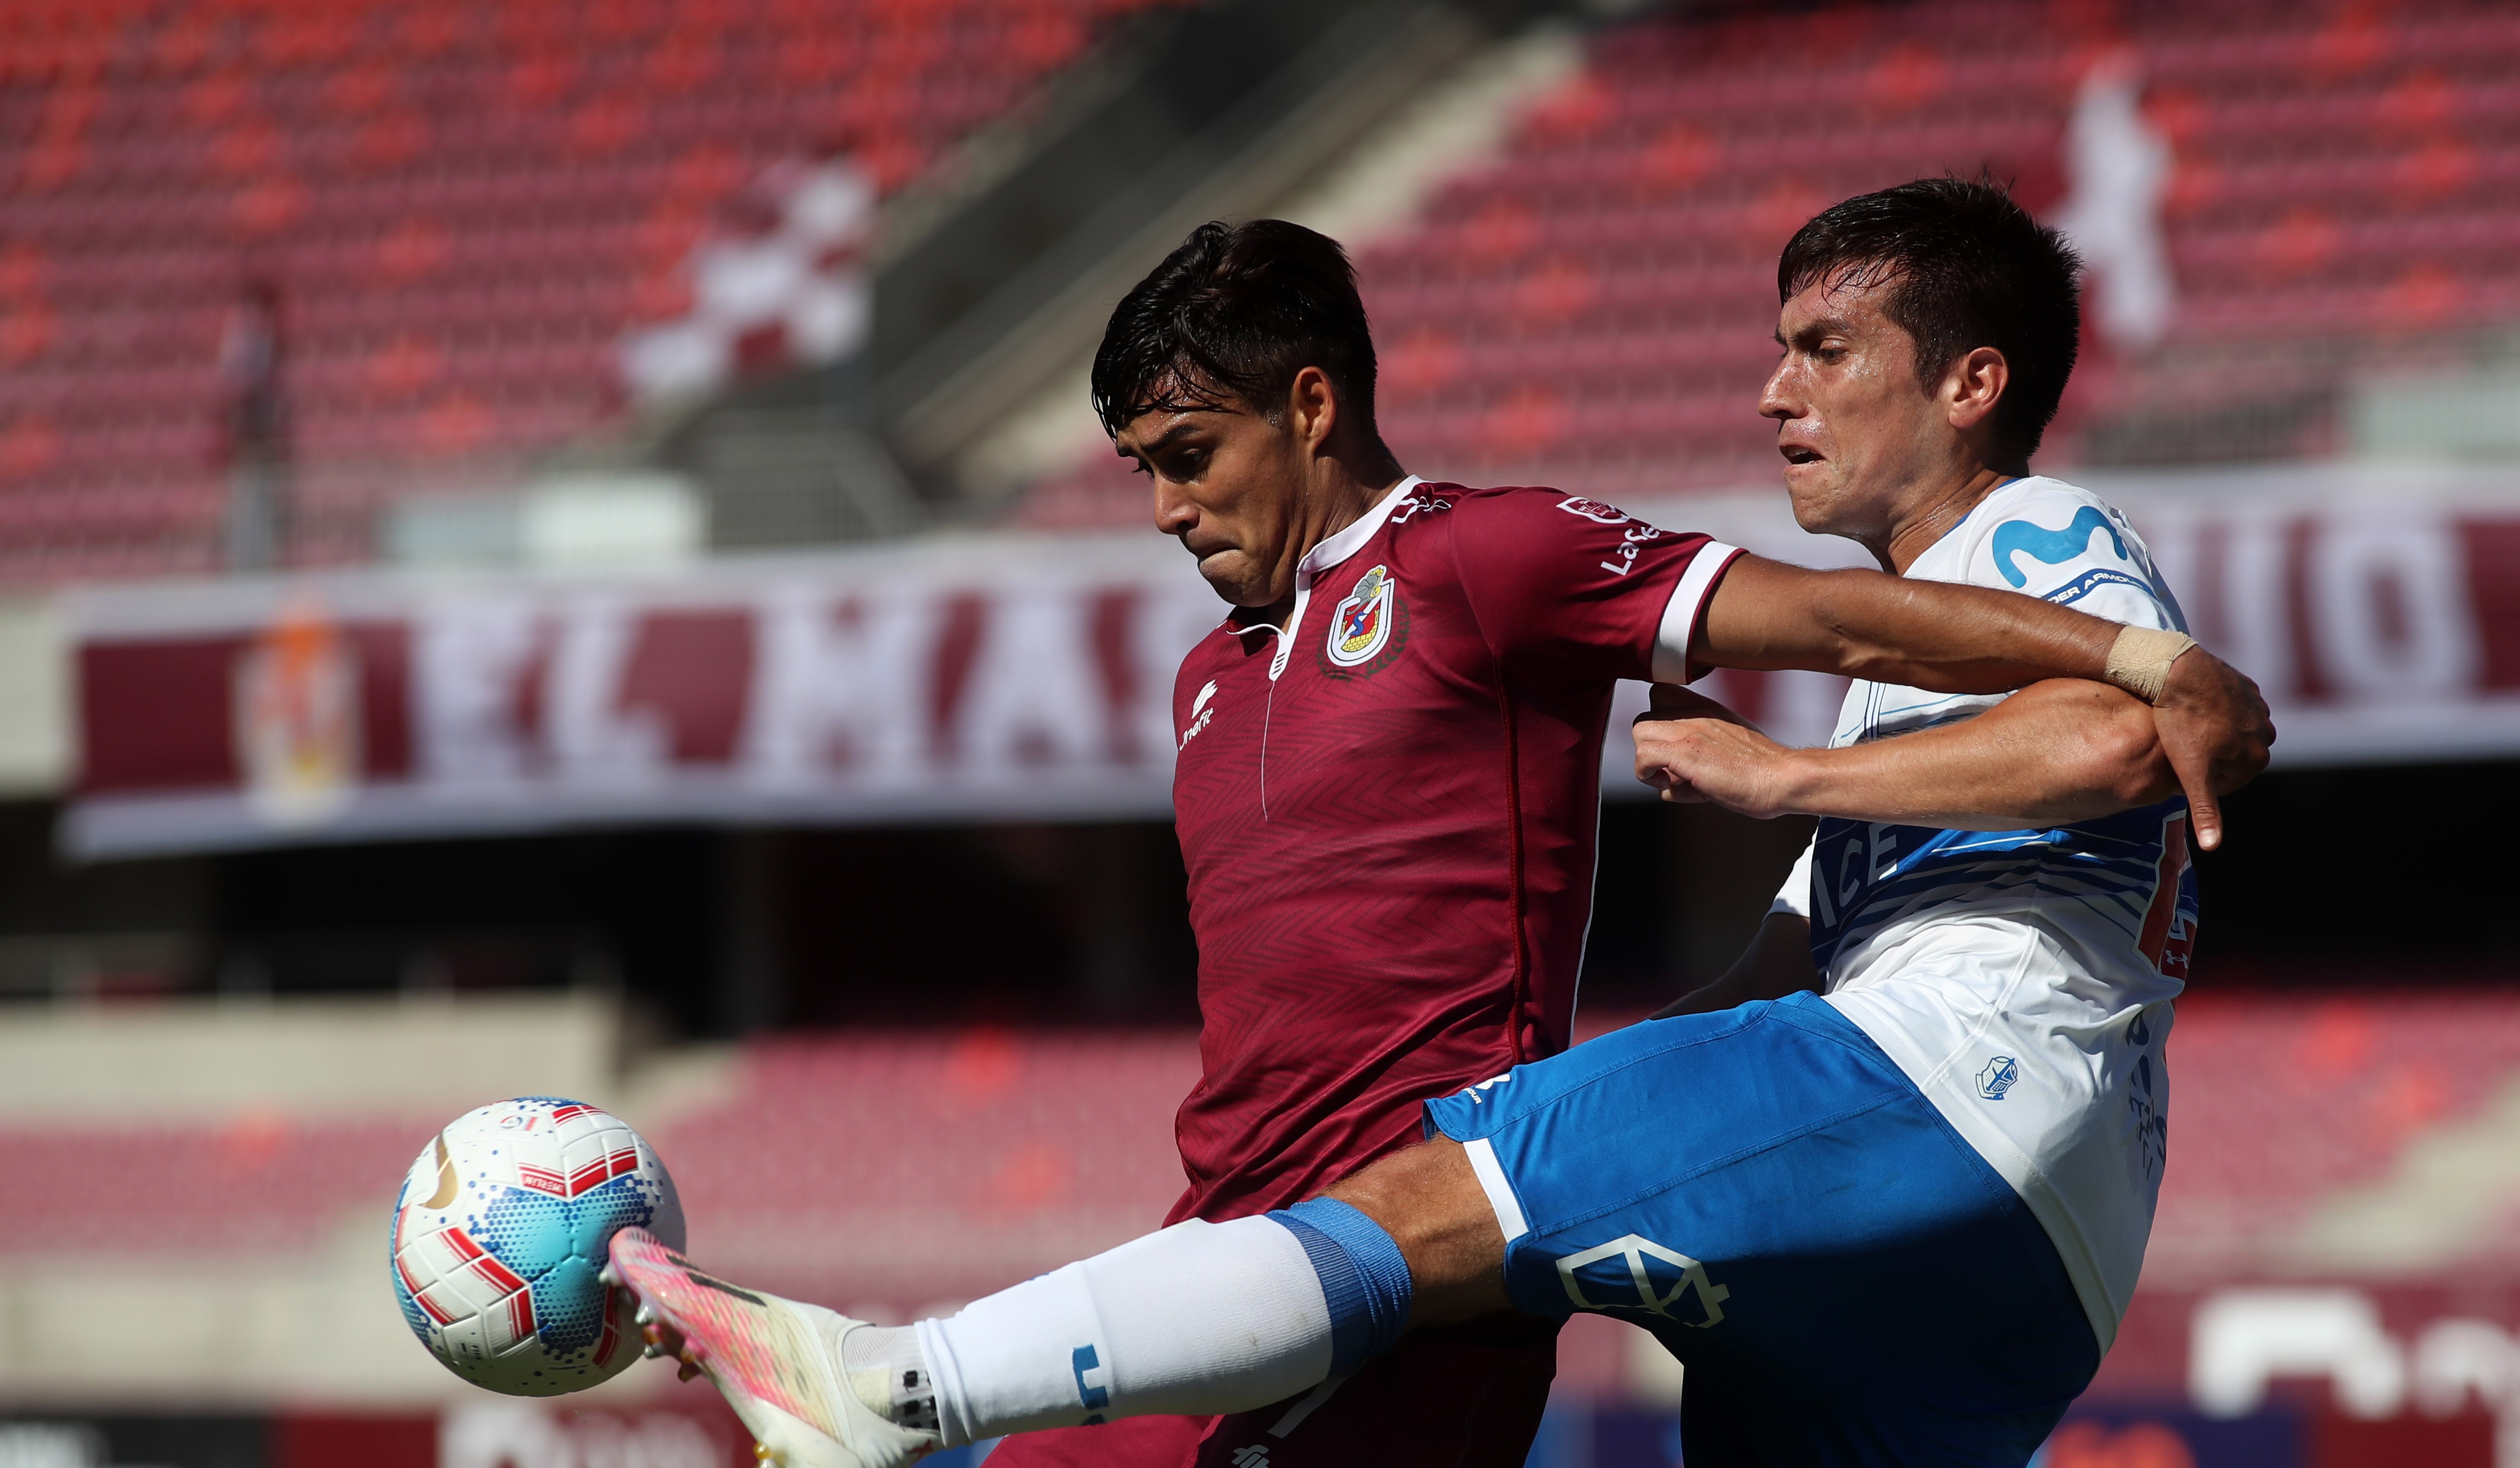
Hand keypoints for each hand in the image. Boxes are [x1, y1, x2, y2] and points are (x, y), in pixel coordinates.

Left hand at [1632, 685, 1796, 818]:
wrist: (1783, 778)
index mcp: (1706, 709)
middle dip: (1652, 747)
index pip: (1661, 694)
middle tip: (1676, 770)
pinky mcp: (1684, 753)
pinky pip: (1642, 756)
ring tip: (1677, 780)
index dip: (1659, 723)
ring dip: (1650, 761)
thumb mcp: (1731, 745)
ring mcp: (1688, 731)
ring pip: (1639, 732)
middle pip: (1644, 717)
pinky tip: (1677, 787)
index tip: (1673, 748)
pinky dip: (1650, 776)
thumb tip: (1678, 772)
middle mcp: (1694, 713)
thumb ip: (1705, 746)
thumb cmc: (1762, 771)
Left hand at [2152, 647, 2275, 850]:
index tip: (2179, 765)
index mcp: (2258, 758)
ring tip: (2184, 727)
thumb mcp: (2191, 774)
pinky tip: (2193, 708)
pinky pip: (2228, 708)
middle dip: (2205, 757)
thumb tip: (2212, 847)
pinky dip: (2212, 711)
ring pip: (2228, 733)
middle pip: (2228, 758)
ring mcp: (2259, 708)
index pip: (2224, 783)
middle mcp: (2266, 733)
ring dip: (2210, 734)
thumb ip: (2205, 810)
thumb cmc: (2181, 726)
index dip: (2196, 778)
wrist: (2176, 673)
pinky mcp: (2246, 687)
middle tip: (2179, 745)